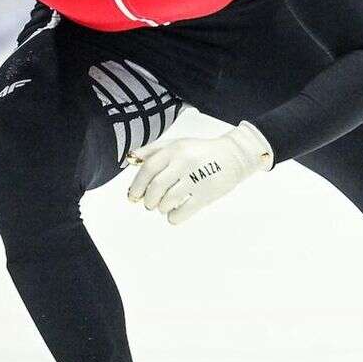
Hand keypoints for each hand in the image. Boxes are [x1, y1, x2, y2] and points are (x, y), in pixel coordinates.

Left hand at [126, 123, 273, 224]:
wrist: (233, 156)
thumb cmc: (200, 151)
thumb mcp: (176, 144)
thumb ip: (152, 151)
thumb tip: (129, 160)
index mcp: (175, 150)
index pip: (148, 169)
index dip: (137, 185)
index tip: (133, 196)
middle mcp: (185, 163)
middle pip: (156, 187)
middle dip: (148, 200)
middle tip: (149, 204)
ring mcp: (197, 179)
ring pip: (168, 201)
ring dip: (161, 208)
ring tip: (164, 205)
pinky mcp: (207, 194)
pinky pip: (183, 212)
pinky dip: (174, 217)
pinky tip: (175, 213)